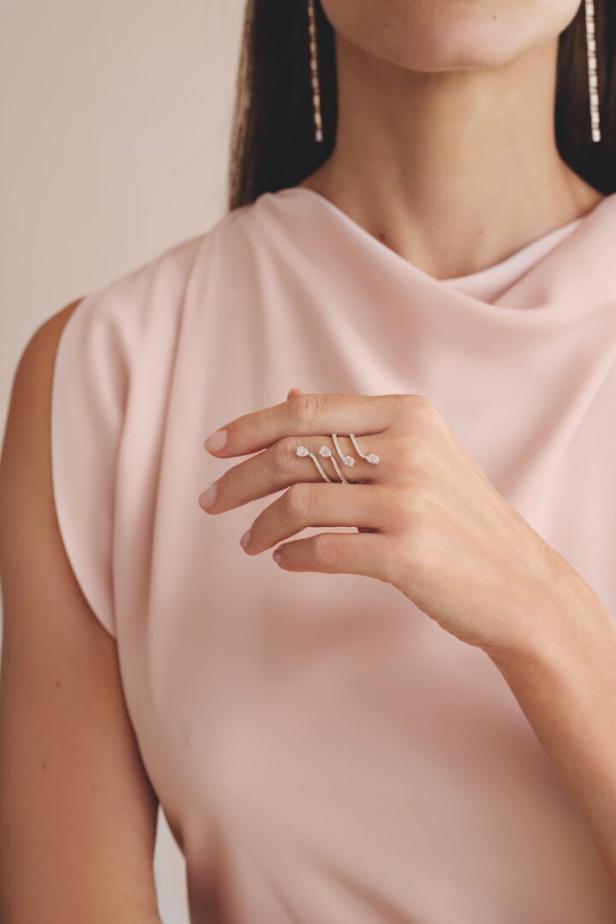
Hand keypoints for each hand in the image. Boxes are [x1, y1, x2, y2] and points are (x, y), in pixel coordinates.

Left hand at [199, 388, 572, 655]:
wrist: (519, 583)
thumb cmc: (460, 517)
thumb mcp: (420, 454)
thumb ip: (356, 426)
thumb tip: (288, 396)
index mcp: (408, 415)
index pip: (308, 412)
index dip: (251, 427)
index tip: (214, 447)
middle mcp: (409, 449)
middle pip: (294, 454)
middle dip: (239, 479)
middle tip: (209, 501)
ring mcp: (409, 501)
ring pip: (299, 504)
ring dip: (260, 527)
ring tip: (248, 543)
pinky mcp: (407, 552)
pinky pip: (322, 550)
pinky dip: (291, 556)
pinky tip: (284, 560)